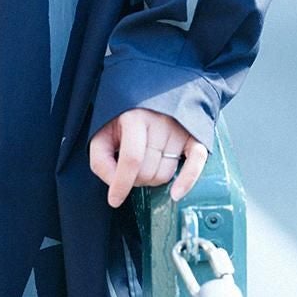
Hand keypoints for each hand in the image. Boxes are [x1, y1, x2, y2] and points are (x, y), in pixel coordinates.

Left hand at [89, 107, 206, 207]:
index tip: (114, 200)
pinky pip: (196, 164)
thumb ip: (100, 159)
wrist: (153, 96)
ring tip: (147, 164)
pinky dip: (186, 182)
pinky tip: (175, 194)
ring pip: (166, 174)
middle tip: (131, 169)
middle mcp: (159, 122)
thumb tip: (114, 184)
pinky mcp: (195, 137)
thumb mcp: (103, 133)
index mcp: (134, 118)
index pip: (131, 159)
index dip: (121, 184)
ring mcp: (179, 130)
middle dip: (136, 179)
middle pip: (148, 171)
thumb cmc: (124, 120)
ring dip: (153, 179)